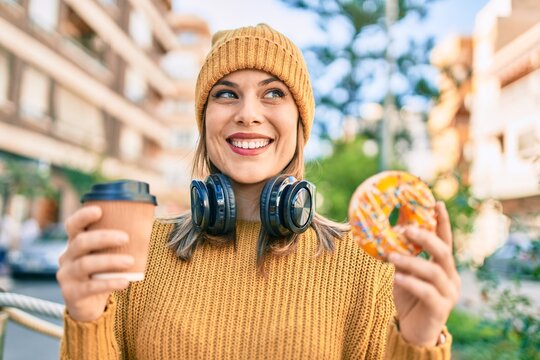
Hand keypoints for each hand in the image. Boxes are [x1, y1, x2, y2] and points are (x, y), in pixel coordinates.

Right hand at [57, 206, 132, 321]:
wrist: (88, 305)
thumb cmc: (101, 273)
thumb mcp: (104, 256)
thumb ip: (116, 244)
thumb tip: (146, 225)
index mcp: (75, 243)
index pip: (72, 225)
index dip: (83, 216)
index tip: (99, 210)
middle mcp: (67, 257)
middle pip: (81, 242)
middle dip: (103, 237)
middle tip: (126, 237)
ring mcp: (67, 275)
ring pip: (85, 264)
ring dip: (110, 261)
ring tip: (130, 261)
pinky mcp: (72, 293)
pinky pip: (90, 287)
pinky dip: (109, 283)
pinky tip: (125, 282)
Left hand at [388, 202, 460, 346]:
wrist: (413, 330)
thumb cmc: (409, 297)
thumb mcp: (404, 272)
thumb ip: (402, 255)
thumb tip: (392, 230)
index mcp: (444, 266)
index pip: (445, 240)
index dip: (442, 222)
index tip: (436, 203)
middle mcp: (451, 277)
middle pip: (443, 252)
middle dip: (425, 238)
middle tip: (405, 229)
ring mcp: (449, 294)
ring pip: (433, 272)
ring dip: (411, 261)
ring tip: (391, 256)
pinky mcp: (440, 309)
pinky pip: (427, 292)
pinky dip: (411, 282)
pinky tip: (397, 277)